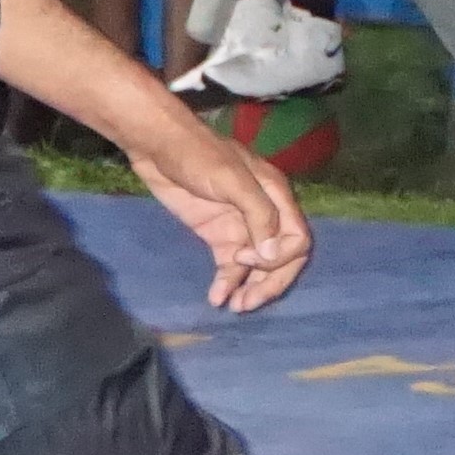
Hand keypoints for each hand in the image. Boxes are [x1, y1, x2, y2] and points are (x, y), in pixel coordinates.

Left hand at [127, 103, 313, 312]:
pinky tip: (216, 297)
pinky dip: (226, 283)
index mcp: (276, 196)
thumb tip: (273, 254)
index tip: (244, 258)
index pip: (297, 239)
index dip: (278, 258)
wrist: (158, 147)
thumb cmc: (198, 156)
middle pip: (281, 259)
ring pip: (256, 268)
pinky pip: (230, 267)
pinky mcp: (218, 236)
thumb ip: (258, 214)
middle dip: (268, 283)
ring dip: (248, 289)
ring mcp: (240, 226)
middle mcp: (263, 214)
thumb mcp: (232, 179)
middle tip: (246, 304)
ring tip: (234, 307)